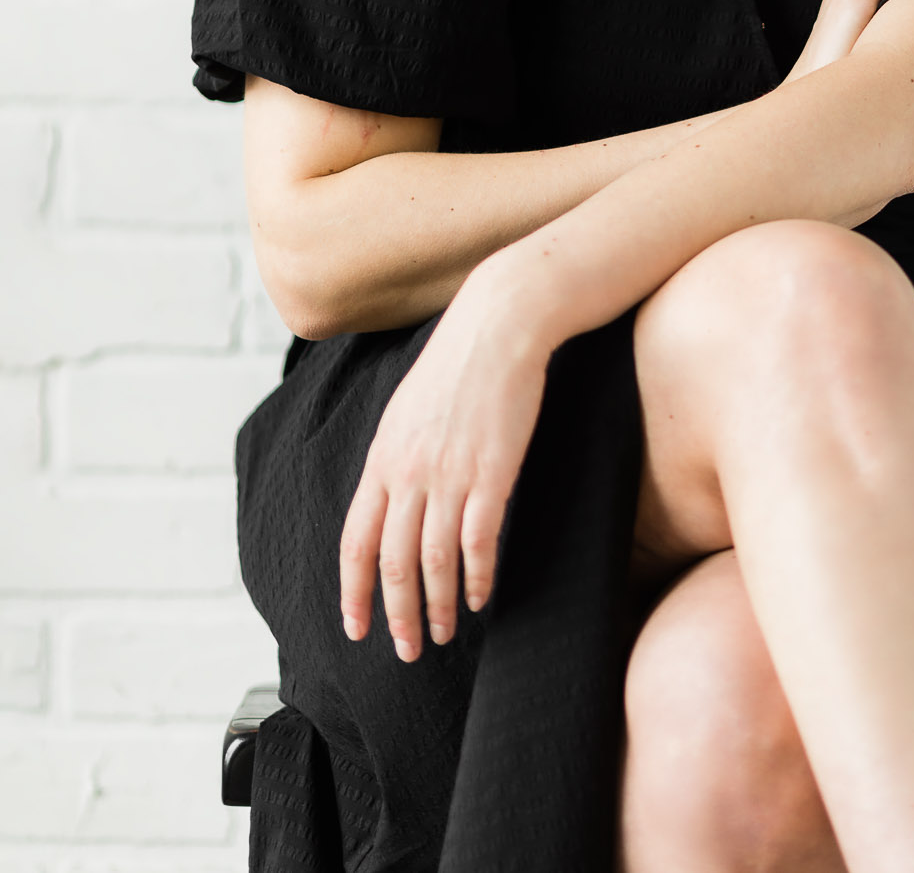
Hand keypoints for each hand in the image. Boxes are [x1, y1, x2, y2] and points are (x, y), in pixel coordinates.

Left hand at [339, 261, 552, 660]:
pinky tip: (480, 596)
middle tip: (406, 649)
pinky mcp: (491, 473)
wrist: (498, 325)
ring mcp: (449, 474)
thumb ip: (394, 459)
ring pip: (434, 561)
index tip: (357, 628)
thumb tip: (388, 500)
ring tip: (442, 633)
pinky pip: (478, 541)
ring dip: (437, 605)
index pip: (355, 542)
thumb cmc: (456, 364)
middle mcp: (408, 473)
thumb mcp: (405, 410)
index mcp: (382, 460)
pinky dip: (476, 576)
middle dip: (397, 614)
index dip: (353, 591)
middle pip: (392, 563)